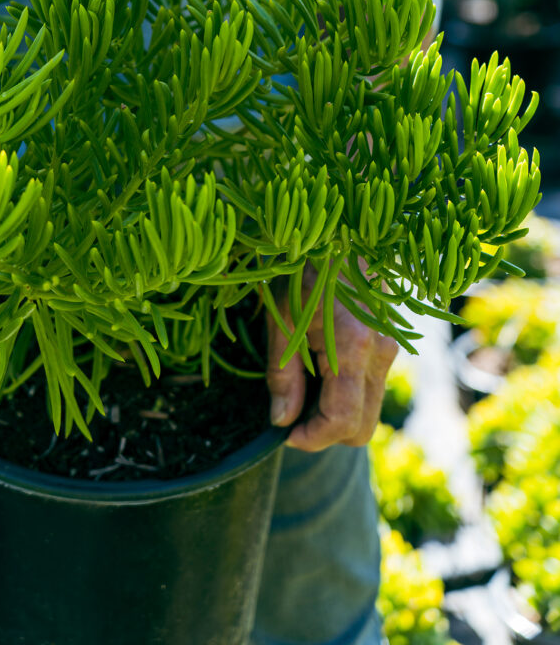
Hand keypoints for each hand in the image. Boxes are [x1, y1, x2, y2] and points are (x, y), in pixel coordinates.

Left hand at [266, 268, 397, 450]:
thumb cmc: (304, 270)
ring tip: (301, 389)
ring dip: (335, 415)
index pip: (342, 422)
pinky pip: (370, 389)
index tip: (284, 434)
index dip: (311, 438)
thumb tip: (281, 421)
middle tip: (290, 415)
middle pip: (361, 427)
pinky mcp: (388, 345)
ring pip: (368, 411)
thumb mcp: (281, 321)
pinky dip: (345, 396)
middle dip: (325, 432)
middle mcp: (381, 354)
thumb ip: (282, 375)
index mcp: (354, 348)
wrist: (340, 232)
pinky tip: (318, 372)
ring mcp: (390, 350)